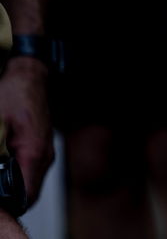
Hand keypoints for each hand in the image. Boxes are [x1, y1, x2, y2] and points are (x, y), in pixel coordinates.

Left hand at [0, 57, 52, 206]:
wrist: (28, 78)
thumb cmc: (14, 96)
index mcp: (34, 152)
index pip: (26, 196)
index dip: (8, 206)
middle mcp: (44, 156)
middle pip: (28, 195)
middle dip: (9, 198)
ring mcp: (45, 153)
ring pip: (29, 185)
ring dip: (12, 187)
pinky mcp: (40, 149)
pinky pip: (30, 172)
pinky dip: (15, 176)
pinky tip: (2, 167)